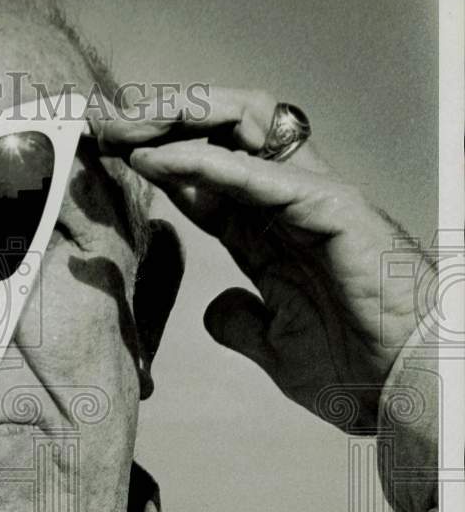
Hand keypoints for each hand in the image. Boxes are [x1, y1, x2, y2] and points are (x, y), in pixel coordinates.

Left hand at [97, 87, 430, 429]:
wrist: (408, 390)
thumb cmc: (356, 368)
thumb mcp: (275, 345)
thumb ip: (240, 321)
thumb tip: (217, 309)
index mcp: (269, 231)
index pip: (202, 177)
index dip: (153, 159)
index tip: (104, 153)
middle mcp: (286, 201)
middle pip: (216, 136)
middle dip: (158, 122)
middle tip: (104, 125)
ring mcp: (310, 196)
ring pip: (240, 128)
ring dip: (177, 120)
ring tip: (125, 124)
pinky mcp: (330, 206)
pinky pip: (256, 173)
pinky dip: (202, 162)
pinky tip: (156, 161)